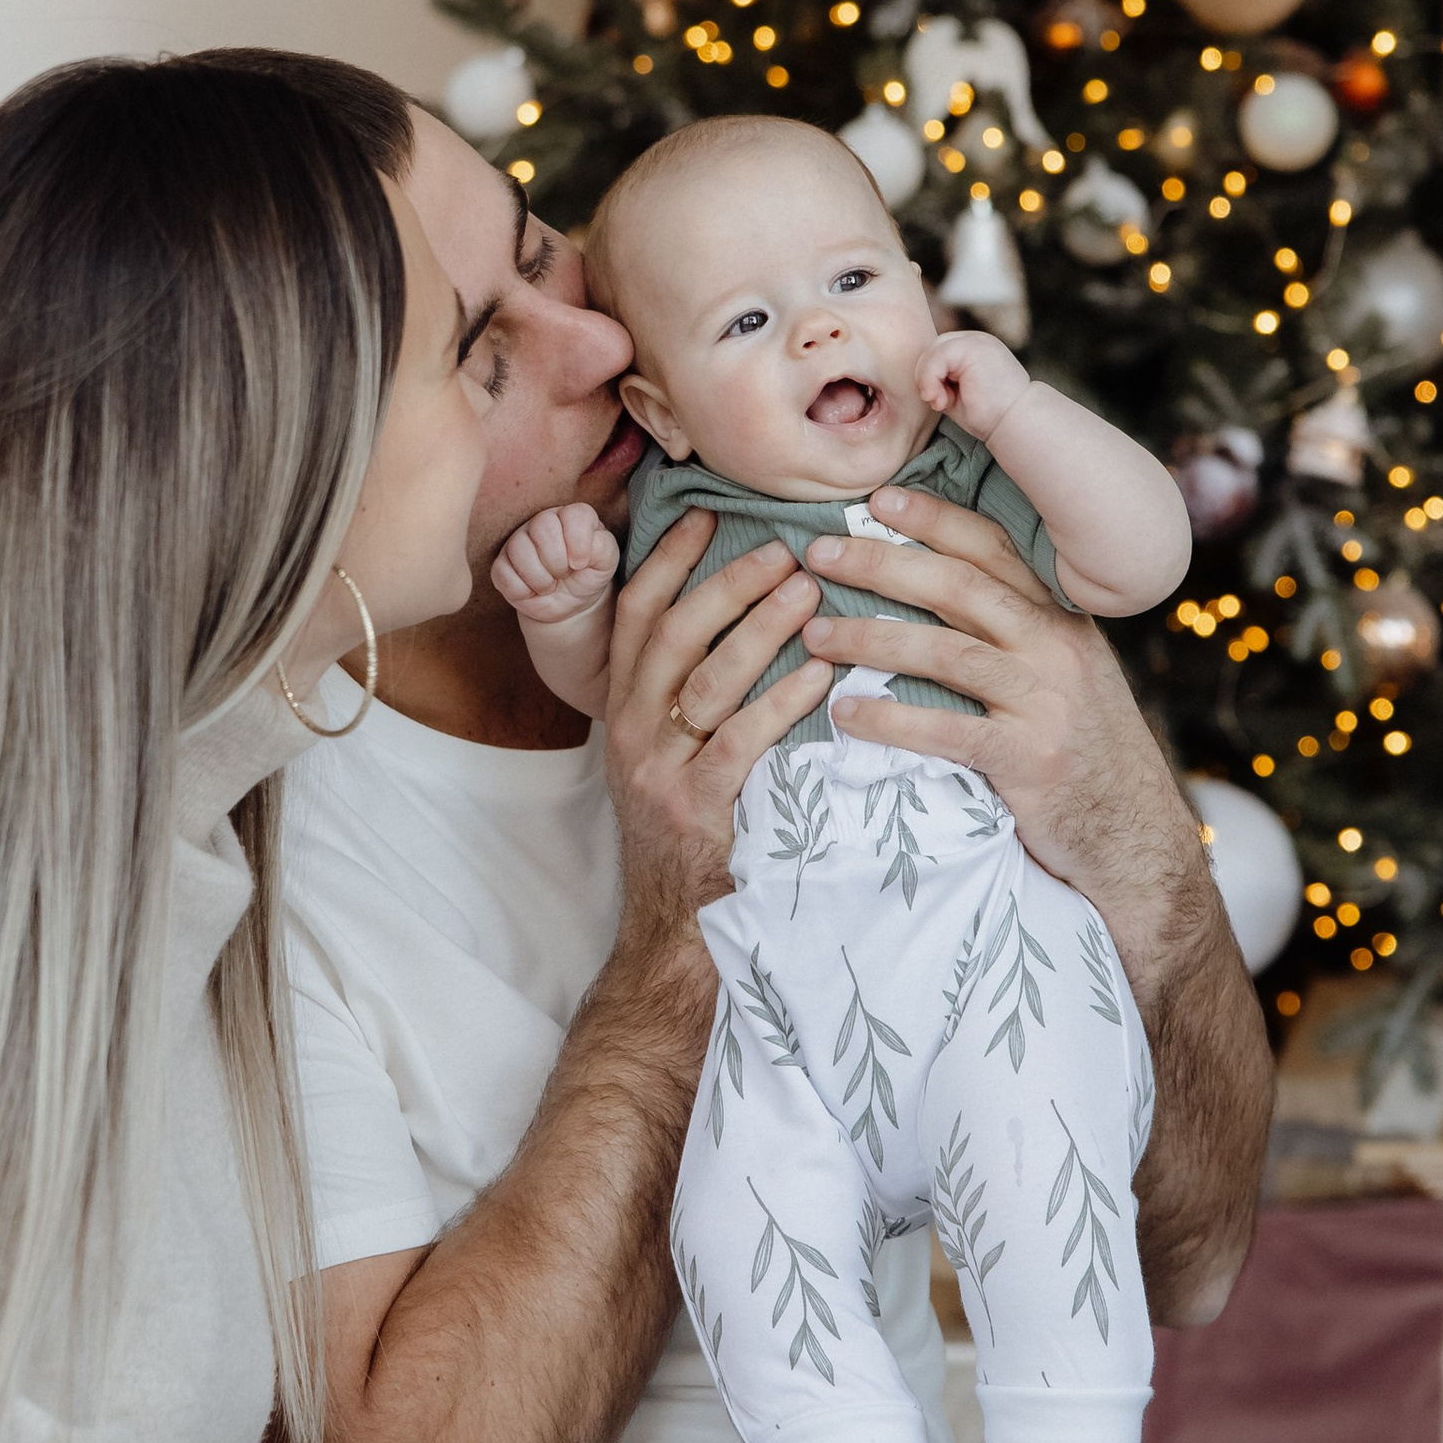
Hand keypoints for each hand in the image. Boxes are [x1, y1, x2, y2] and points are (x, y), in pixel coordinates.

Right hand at [491, 500, 620, 628]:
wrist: (570, 604)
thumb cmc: (588, 576)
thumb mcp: (605, 563)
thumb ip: (603, 548)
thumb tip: (582, 550)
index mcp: (571, 516)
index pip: (574, 515)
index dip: (578, 542)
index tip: (581, 563)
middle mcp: (542, 522)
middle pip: (543, 527)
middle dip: (558, 561)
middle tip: (564, 574)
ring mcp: (517, 542)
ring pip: (520, 549)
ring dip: (541, 578)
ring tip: (550, 584)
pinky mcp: (501, 565)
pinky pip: (504, 574)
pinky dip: (524, 591)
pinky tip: (533, 591)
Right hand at [602, 508, 834, 926]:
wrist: (672, 928)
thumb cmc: (691, 829)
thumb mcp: (667, 753)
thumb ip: (687, 693)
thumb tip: (741, 619)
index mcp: (622, 708)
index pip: (634, 615)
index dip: (667, 561)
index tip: (705, 514)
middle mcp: (631, 731)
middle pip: (672, 635)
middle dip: (728, 584)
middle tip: (784, 549)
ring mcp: (659, 771)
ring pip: (706, 681)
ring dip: (760, 631)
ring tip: (810, 594)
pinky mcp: (696, 810)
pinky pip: (739, 742)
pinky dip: (781, 703)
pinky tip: (820, 676)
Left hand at [796, 492, 1202, 985]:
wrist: (1136, 839)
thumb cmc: (1085, 754)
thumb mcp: (1068, 677)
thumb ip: (1020, 633)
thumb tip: (941, 589)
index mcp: (1062, 621)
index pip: (994, 549)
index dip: (935, 520)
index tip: (878, 500)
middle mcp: (1058, 650)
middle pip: (959, 588)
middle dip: (882, 565)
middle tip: (819, 554)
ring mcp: (1046, 704)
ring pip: (946, 653)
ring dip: (871, 639)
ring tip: (814, 635)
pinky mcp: (1030, 761)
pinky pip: (946, 731)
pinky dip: (890, 721)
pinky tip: (843, 715)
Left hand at [918, 326, 1028, 435]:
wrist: (1015, 422)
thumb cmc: (988, 415)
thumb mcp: (956, 392)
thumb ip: (940, 378)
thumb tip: (918, 374)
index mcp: (975, 349)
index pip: (939, 352)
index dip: (931, 376)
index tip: (938, 402)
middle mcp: (976, 340)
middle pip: (933, 348)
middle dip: (926, 376)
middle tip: (937, 403)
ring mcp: (976, 340)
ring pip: (933, 351)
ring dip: (927, 380)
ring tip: (939, 402)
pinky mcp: (973, 347)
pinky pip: (937, 356)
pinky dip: (931, 379)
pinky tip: (941, 399)